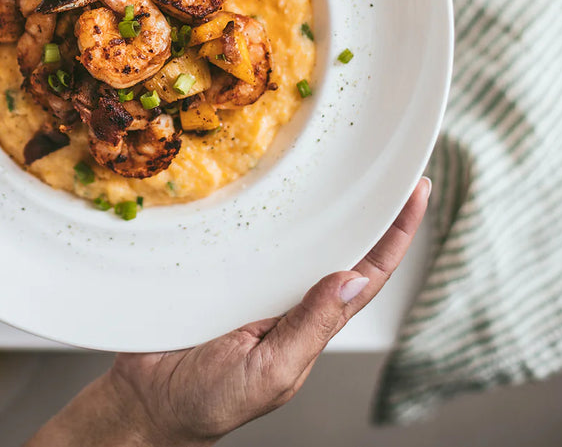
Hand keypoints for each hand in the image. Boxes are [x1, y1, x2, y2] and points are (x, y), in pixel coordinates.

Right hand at [28, 178, 429, 446]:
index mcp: (309, 325)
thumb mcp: (269, 371)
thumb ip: (310, 328)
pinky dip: (253, 208)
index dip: (395, 235)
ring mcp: (250, 283)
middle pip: (334, 243)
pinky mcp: (214, 270)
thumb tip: (353, 281)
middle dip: (361, 205)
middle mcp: (286, 298)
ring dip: (311, 200)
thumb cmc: (208, 402)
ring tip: (333, 159)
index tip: (416, 192)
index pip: (365, 274)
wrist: (144, 403)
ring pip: (291, 234)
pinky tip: (258, 180)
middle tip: (382, 159)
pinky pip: (241, 234)